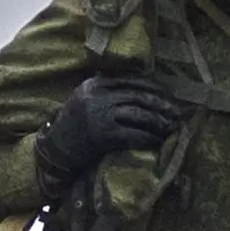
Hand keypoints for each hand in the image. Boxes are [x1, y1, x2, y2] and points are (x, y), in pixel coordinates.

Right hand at [35, 75, 184, 187]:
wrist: (54, 151)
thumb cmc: (72, 127)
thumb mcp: (85, 100)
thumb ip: (106, 90)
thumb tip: (140, 86)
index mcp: (94, 84)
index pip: (130, 79)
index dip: (152, 86)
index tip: (166, 94)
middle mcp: (97, 96)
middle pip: (137, 96)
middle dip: (160, 104)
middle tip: (175, 112)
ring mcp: (99, 116)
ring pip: (138, 114)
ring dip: (158, 121)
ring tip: (170, 127)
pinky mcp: (102, 135)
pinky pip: (133, 134)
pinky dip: (148, 137)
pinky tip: (158, 141)